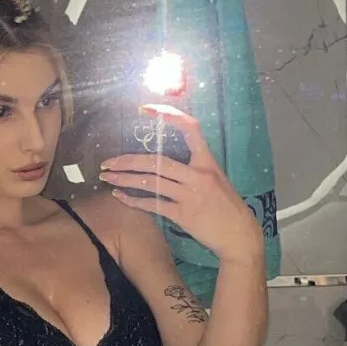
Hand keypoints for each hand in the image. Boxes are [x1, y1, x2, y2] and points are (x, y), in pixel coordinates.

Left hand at [99, 104, 262, 263]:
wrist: (240, 236)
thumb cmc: (226, 205)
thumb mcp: (216, 178)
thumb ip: (194, 166)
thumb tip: (167, 159)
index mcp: (208, 161)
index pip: (190, 128)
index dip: (168, 115)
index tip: (145, 109)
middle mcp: (198, 175)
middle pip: (156, 161)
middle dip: (127, 160)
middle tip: (107, 161)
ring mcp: (190, 195)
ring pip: (150, 182)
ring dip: (124, 179)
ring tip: (106, 177)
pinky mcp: (183, 215)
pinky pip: (153, 204)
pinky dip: (133, 200)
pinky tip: (119, 196)